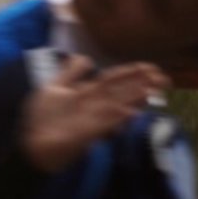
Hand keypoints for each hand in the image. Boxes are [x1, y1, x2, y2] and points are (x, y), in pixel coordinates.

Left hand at [21, 55, 165, 171]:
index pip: (113, 80)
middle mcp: (95, 105)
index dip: (130, 73)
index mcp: (87, 93)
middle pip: (121, 91)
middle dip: (140, 84)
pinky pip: (104, 125)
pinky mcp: (87, 133)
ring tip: (150, 91)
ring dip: (132, 99)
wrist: (34, 141)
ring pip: (117, 106)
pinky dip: (115, 118)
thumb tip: (85, 57)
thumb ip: (69, 72)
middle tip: (163, 78)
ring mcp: (93, 119)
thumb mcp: (53, 88)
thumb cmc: (45, 116)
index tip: (150, 67)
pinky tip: (129, 113)